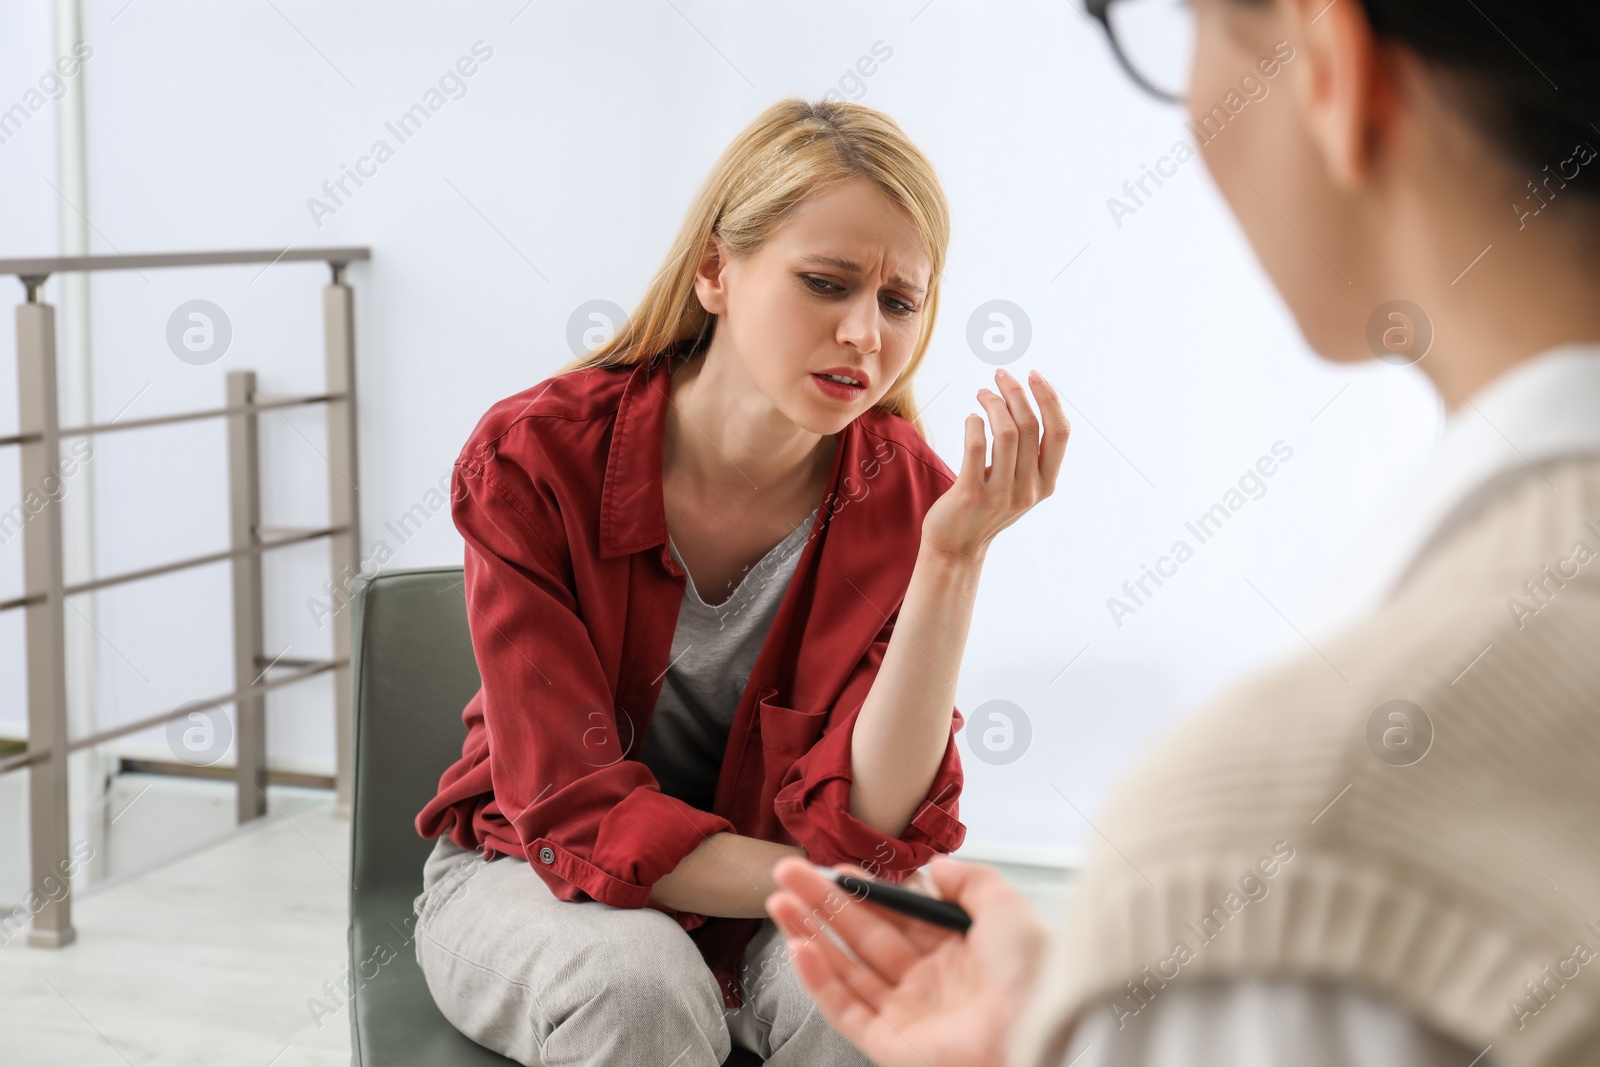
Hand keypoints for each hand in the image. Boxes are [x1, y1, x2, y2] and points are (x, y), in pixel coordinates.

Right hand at [764, 854, 1049, 1066]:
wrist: (1038, 1027)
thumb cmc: (1033, 974)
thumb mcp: (1004, 906)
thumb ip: (969, 880)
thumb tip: (935, 865)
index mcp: (955, 952)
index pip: (897, 917)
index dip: (864, 892)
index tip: (836, 867)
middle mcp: (927, 983)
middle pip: (862, 938)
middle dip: (823, 904)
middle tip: (788, 873)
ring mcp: (906, 1014)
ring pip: (845, 970)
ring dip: (809, 934)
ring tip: (778, 901)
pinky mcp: (890, 1044)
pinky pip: (845, 1010)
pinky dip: (818, 980)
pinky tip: (799, 946)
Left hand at [919, 368, 1068, 562]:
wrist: (956, 547)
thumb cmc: (986, 509)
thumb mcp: (1019, 486)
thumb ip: (1030, 457)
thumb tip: (1028, 405)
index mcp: (1046, 484)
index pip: (1060, 432)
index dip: (1050, 399)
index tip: (1034, 375)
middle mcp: (1029, 490)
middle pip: (1031, 426)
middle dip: (1016, 392)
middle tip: (1000, 375)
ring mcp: (1001, 494)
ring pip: (1007, 433)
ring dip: (994, 404)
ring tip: (982, 393)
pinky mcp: (971, 494)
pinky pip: (976, 447)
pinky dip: (975, 424)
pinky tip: (971, 417)